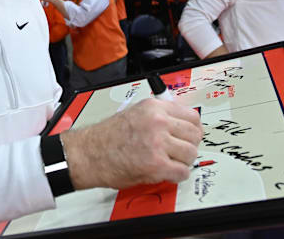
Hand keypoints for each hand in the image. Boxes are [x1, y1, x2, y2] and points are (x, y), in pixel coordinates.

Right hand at [61, 96, 202, 189]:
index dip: (193, 128)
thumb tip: (180, 121)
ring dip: (183, 161)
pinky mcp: (156, 165)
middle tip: (180, 151)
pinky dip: (178, 175)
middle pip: (195, 135)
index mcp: (154, 108)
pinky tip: (167, 172)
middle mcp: (158, 122)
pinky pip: (182, 172)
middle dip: (189, 145)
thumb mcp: (135, 113)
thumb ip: (158, 115)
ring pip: (191, 154)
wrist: (88, 154)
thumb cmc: (107, 136)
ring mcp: (158, 144)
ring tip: (171, 162)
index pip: (192, 116)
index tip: (190, 135)